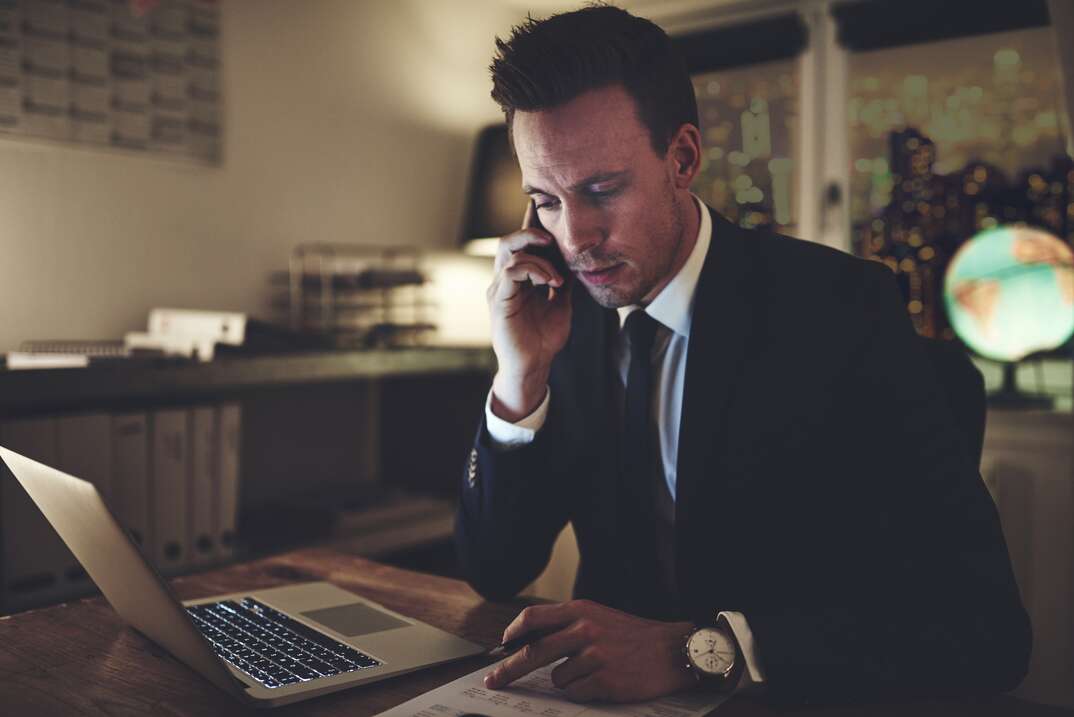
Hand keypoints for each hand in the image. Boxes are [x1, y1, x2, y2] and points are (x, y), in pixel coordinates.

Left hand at [484, 599, 695, 702]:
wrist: (672, 650)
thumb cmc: (633, 636)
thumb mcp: (599, 616)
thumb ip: (568, 624)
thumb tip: (530, 642)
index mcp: (580, 611)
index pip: (533, 618)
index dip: (513, 633)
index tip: (502, 646)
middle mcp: (584, 630)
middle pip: (532, 653)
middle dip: (508, 670)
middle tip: (494, 680)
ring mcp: (594, 656)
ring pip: (557, 678)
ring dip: (569, 680)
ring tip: (595, 671)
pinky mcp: (604, 680)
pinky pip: (575, 692)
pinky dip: (584, 691)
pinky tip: (604, 682)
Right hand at [487, 201, 572, 421]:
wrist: (534, 367)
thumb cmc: (544, 339)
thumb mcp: (561, 303)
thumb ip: (563, 281)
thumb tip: (577, 260)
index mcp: (517, 280)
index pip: (520, 245)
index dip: (530, 225)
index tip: (543, 208)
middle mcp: (504, 281)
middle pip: (508, 241)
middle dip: (531, 232)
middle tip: (553, 237)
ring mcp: (499, 290)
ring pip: (508, 251)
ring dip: (536, 253)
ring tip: (556, 271)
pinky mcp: (499, 301)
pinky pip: (511, 272)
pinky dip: (534, 271)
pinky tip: (551, 283)